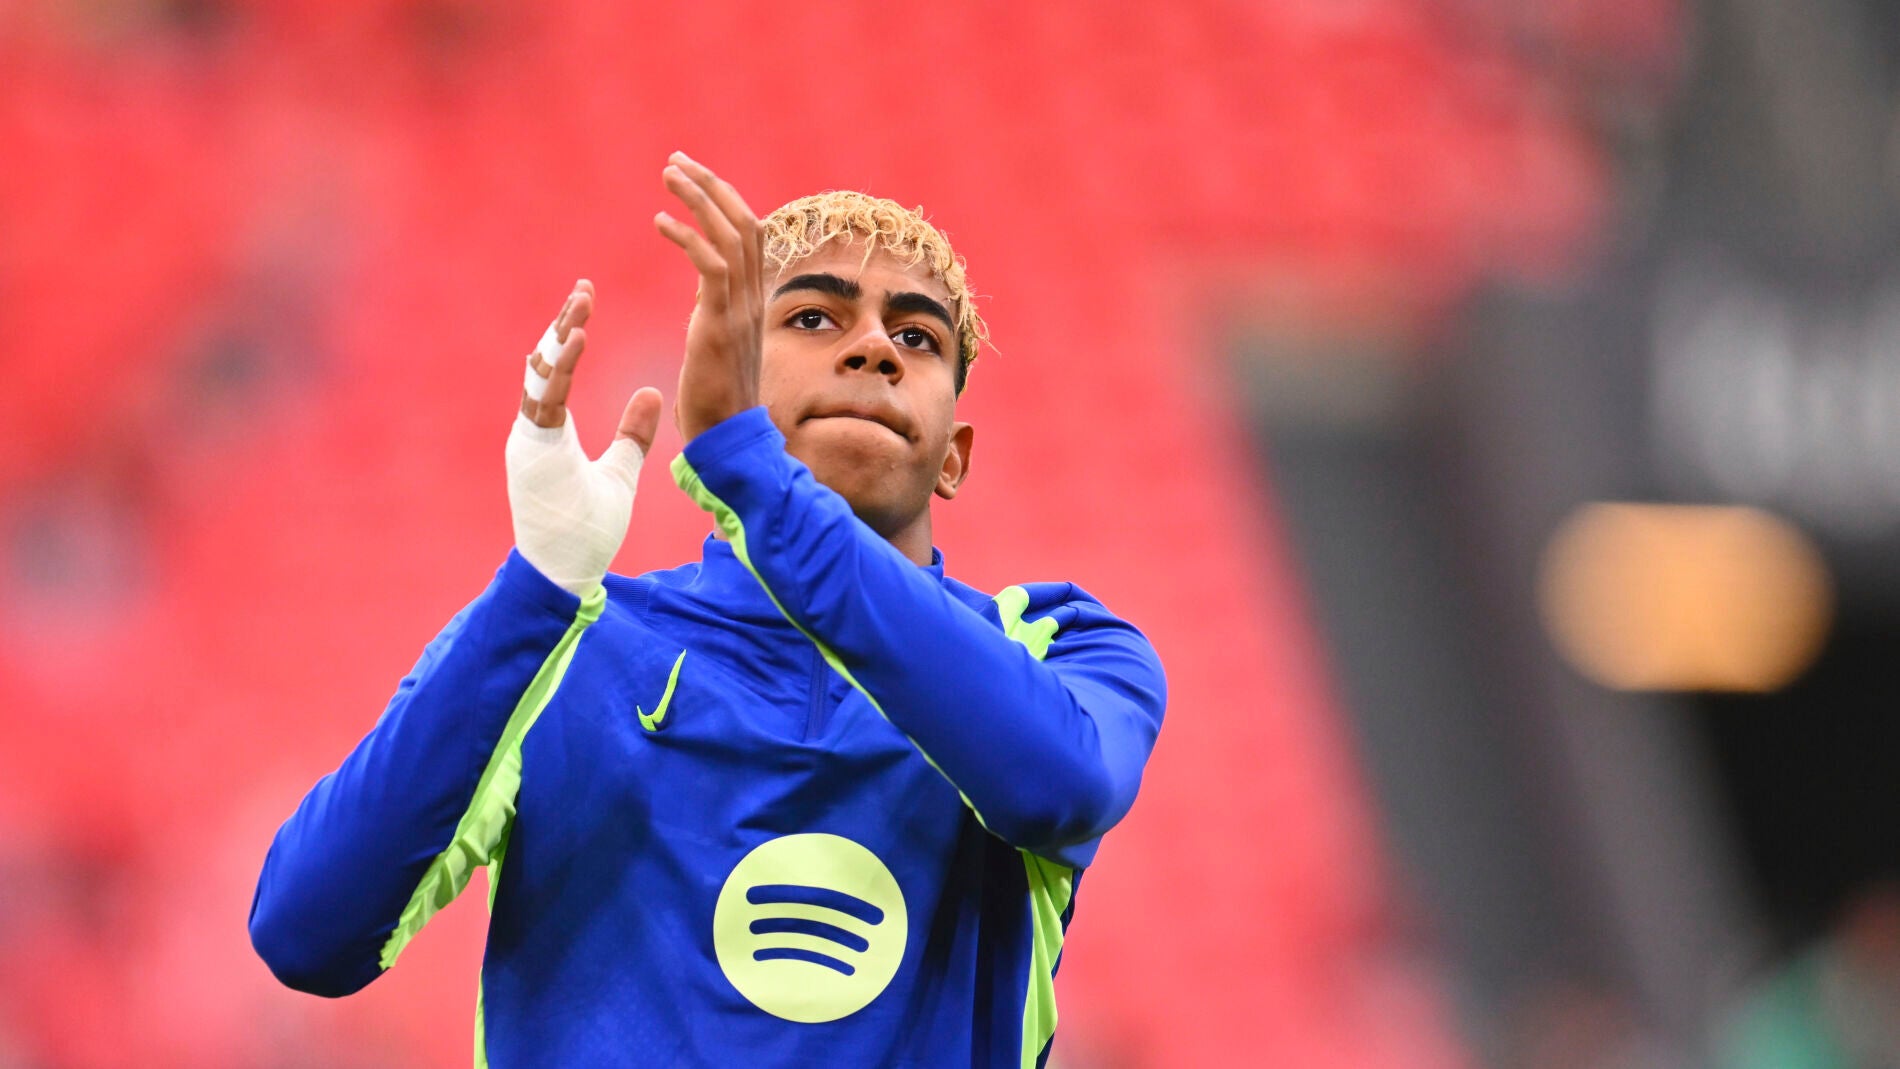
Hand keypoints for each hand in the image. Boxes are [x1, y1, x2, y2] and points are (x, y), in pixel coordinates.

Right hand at [507, 279, 663, 594]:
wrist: (564, 572)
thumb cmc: (586, 529)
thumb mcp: (620, 473)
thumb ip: (633, 434)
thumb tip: (651, 394)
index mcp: (549, 430)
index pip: (559, 370)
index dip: (570, 333)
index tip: (586, 299)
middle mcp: (534, 427)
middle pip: (546, 362)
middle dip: (564, 322)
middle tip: (585, 287)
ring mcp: (529, 436)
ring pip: (542, 373)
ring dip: (562, 334)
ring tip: (583, 301)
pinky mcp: (533, 448)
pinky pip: (546, 399)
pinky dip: (562, 366)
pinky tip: (578, 337)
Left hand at [653, 151, 763, 441]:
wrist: (726, 439)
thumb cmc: (716, 400)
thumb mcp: (719, 341)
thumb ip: (716, 309)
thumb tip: (706, 288)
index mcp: (751, 299)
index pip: (748, 234)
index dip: (723, 200)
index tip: (693, 177)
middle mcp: (751, 297)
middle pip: (744, 221)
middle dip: (710, 185)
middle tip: (677, 161)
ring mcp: (739, 309)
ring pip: (731, 234)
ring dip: (699, 198)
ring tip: (668, 173)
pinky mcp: (719, 324)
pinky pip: (711, 265)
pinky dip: (688, 236)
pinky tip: (659, 221)